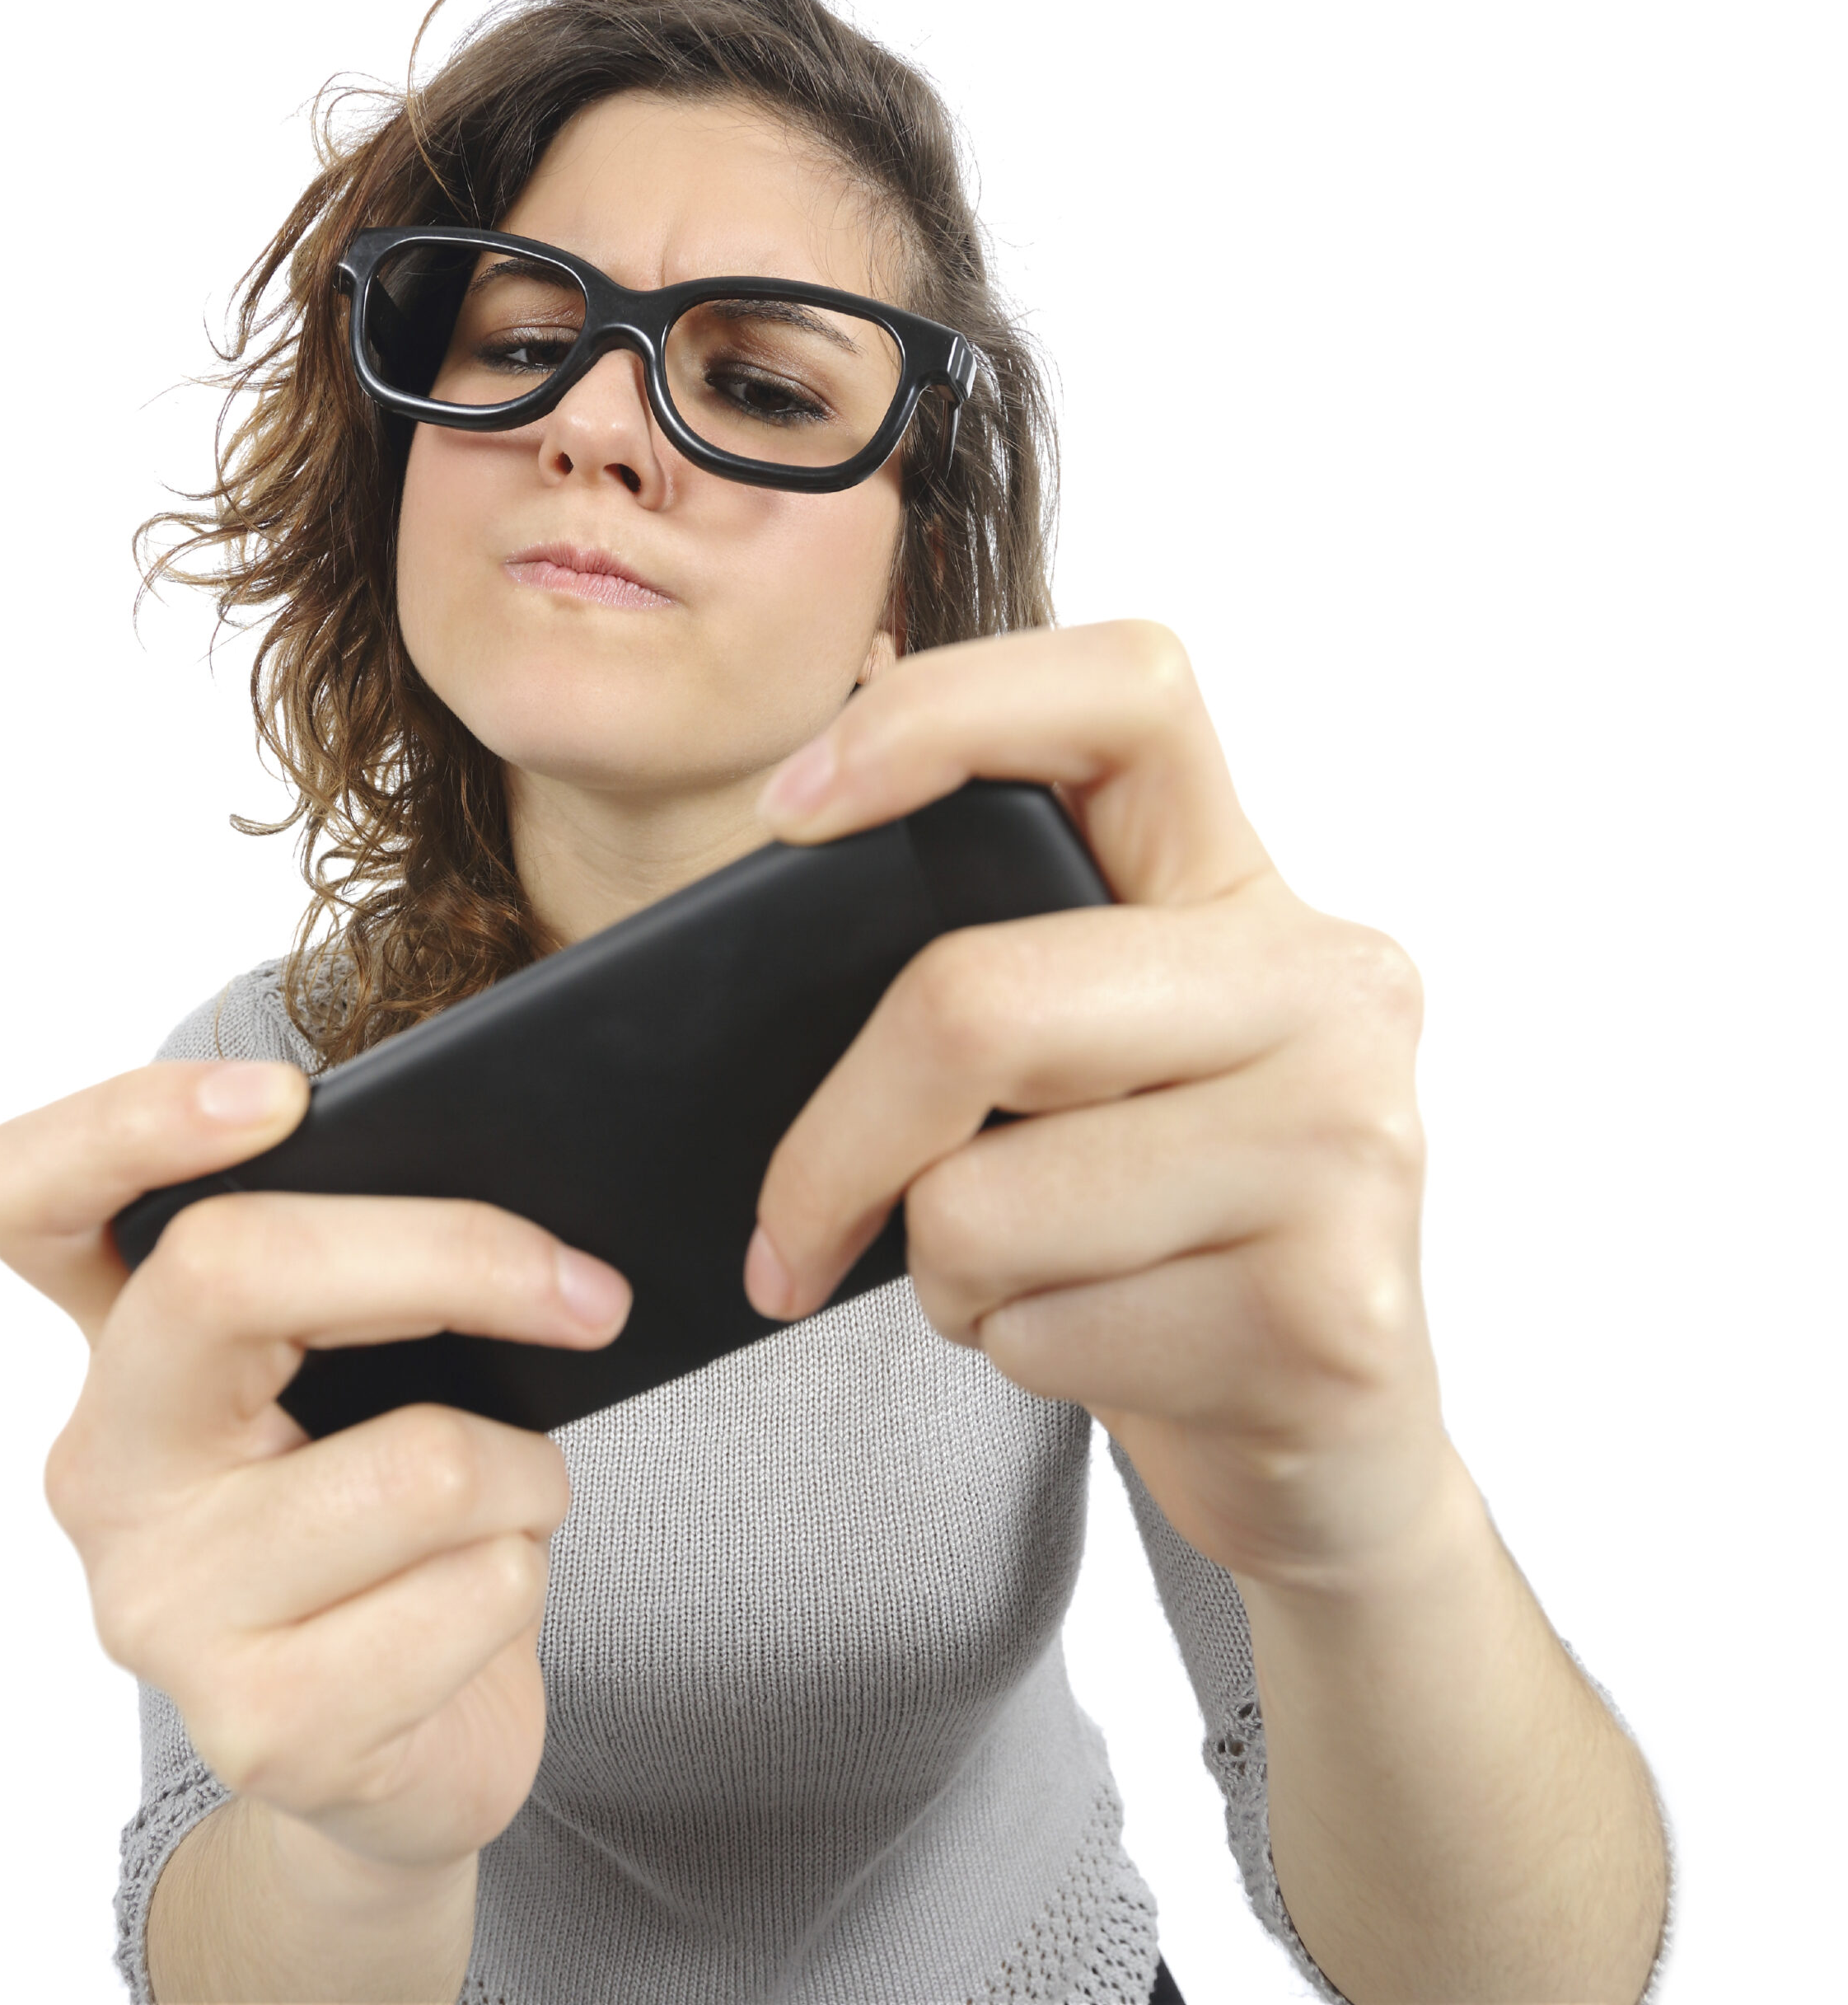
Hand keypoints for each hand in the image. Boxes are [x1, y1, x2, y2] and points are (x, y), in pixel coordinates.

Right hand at [0, 1059, 632, 1876]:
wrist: (407, 1741)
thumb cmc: (402, 1516)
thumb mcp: (374, 1367)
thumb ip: (380, 1275)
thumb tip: (532, 1193)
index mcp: (124, 1346)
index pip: (25, 1195)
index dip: (129, 1122)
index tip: (284, 1096)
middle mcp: (107, 1466)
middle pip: (233, 1272)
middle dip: (455, 1254)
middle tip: (587, 1291)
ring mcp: (163, 1605)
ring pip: (422, 1461)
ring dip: (528, 1472)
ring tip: (507, 1503)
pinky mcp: (263, 1723)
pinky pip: (475, 1588)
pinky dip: (527, 1573)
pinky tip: (483, 1600)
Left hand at [744, 620, 1445, 1588]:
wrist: (1330, 1444)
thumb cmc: (1167, 1228)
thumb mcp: (1101, 1061)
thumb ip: (1007, 969)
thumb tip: (797, 859)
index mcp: (1248, 889)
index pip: (1124, 692)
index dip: (937, 713)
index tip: (790, 808)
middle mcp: (1327, 984)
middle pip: (975, 1002)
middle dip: (834, 1146)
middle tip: (789, 1233)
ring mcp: (1347, 1142)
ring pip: (980, 1203)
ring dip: (946, 1276)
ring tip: (1034, 1281)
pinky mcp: (1331, 1307)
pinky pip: (1040, 1331)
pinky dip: (1014, 1356)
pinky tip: (1106, 1347)